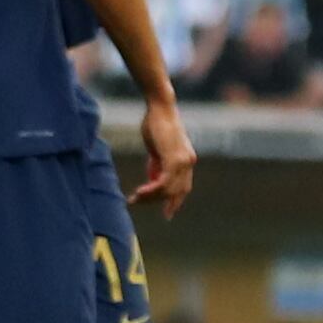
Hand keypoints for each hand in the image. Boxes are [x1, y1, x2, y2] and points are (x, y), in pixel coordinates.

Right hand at [130, 100, 196, 218]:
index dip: (175, 202)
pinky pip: (164, 182)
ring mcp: (183, 161)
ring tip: (134, 198)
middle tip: (138, 203)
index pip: (183, 187)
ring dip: (150, 197)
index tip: (167, 215)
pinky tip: (139, 192)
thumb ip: (157, 163)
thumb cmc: (156, 123)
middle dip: (159, 202)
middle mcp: (188, 162)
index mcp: (187, 160)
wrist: (160, 107)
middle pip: (176, 192)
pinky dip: (152, 190)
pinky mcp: (174, 159)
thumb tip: (153, 178)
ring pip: (169, 190)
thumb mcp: (157, 148)